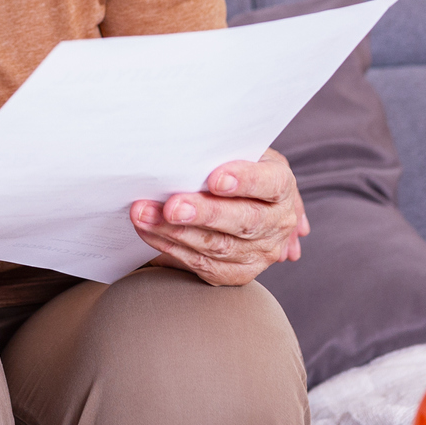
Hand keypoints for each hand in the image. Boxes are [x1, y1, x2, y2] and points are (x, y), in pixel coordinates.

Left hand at [129, 148, 307, 286]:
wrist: (239, 204)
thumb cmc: (232, 169)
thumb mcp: (237, 152)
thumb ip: (221, 153)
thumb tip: (189, 151)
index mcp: (282, 188)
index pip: (271, 184)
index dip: (245, 181)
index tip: (216, 179)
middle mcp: (277, 224)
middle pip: (243, 220)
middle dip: (204, 213)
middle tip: (172, 206)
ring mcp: (260, 253)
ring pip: (217, 246)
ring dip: (175, 231)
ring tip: (144, 214)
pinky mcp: (236, 273)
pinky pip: (202, 264)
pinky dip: (170, 246)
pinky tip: (148, 230)